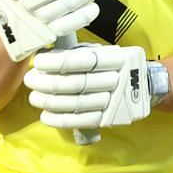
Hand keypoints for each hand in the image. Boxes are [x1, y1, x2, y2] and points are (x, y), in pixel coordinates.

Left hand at [25, 44, 152, 130]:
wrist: (142, 84)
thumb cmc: (110, 65)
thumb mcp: (99, 51)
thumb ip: (77, 52)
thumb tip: (45, 54)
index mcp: (115, 58)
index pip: (82, 61)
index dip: (57, 62)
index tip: (38, 61)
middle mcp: (118, 79)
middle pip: (77, 83)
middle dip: (48, 83)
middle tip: (30, 80)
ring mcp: (114, 101)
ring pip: (77, 103)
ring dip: (50, 102)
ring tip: (34, 97)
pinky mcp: (108, 119)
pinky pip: (82, 121)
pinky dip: (61, 120)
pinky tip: (45, 116)